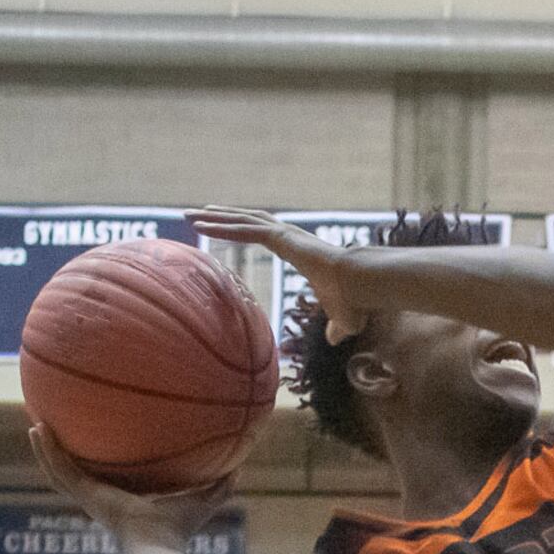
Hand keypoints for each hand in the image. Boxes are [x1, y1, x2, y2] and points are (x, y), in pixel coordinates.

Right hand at [25, 420, 229, 541]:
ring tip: (34, 424)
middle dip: (62, 455)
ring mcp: (89, 499)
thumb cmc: (178, 531)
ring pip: (59, 472)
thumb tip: (242, 466)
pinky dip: (47, 451)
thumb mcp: (201, 499)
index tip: (91, 446)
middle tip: (51, 431)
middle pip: (74, 476)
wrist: (159, 548)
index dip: (95, 466)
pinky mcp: (84, 496)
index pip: (104, 482)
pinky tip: (37, 429)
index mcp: (122, 502)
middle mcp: (100, 501)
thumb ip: (219, 486)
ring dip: (45, 450)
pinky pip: (60, 470)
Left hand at [186, 205, 364, 340]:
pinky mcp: (283, 238)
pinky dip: (222, 227)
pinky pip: (246, 230)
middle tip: (199, 214)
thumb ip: (333, 327)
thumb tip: (333, 340)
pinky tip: (202, 225)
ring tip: (190, 215)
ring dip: (215, 218)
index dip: (245, 230)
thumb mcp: (341, 319)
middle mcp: (290, 236)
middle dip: (223, 217)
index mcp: (299, 250)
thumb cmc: (355, 302)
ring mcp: (286, 234)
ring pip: (242, 222)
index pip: (265, 235)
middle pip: (248, 222)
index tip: (228, 226)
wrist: (362, 287)